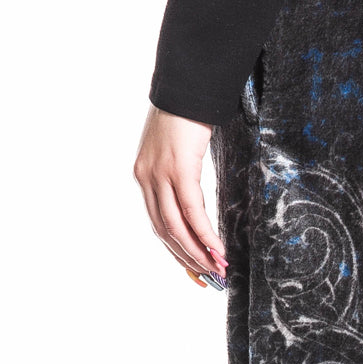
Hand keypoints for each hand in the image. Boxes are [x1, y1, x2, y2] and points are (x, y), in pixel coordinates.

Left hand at [133, 105, 227, 284]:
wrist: (187, 85)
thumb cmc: (188, 115)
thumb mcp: (179, 150)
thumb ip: (181, 176)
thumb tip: (195, 203)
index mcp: (144, 176)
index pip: (158, 224)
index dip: (177, 251)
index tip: (195, 270)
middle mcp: (146, 179)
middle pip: (165, 232)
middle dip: (189, 258)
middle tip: (211, 278)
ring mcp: (160, 175)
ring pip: (176, 227)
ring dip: (198, 252)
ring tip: (218, 269)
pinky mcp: (178, 169)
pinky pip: (191, 212)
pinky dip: (205, 234)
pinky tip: (218, 249)